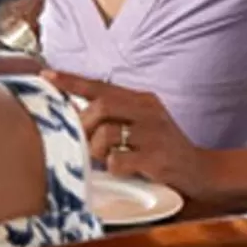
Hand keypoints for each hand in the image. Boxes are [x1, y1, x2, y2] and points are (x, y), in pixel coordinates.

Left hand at [44, 70, 211, 196]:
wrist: (201, 171)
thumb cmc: (161, 149)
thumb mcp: (141, 124)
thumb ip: (114, 116)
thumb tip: (74, 115)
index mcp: (142, 100)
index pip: (101, 86)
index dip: (71, 81)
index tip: (46, 76)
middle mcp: (148, 111)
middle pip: (101, 106)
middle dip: (84, 124)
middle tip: (84, 141)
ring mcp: (154, 134)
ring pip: (106, 133)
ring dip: (97, 149)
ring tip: (105, 158)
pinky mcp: (156, 158)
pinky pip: (118, 160)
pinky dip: (112, 167)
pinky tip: (122, 170)